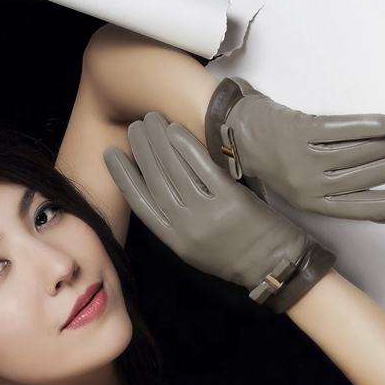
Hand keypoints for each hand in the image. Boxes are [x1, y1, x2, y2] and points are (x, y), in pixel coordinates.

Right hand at [104, 111, 334, 311]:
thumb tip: (153, 191)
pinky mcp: (230, 200)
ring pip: (174, 169)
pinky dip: (186, 145)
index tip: (111, 154)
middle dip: (142, 149)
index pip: (140, 202)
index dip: (122, 176)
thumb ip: (173, 224)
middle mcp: (186, 227)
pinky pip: (202, 166)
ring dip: (159, 140)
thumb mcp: (194, 250)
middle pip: (155, 179)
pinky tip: (176, 130)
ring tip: (153, 120)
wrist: (273, 265)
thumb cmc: (234, 256)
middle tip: (136, 126)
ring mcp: (208, 213)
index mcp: (174, 240)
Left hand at [205, 77, 384, 221]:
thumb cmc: (278, 163)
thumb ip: (344, 200)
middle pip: (364, 176)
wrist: (237, 135)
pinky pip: (334, 130)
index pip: (359, 207)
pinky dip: (362, 127)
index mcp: (312, 202)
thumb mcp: (305, 191)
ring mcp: (300, 158)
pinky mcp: (295, 131)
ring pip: (355, 153)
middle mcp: (307, 185)